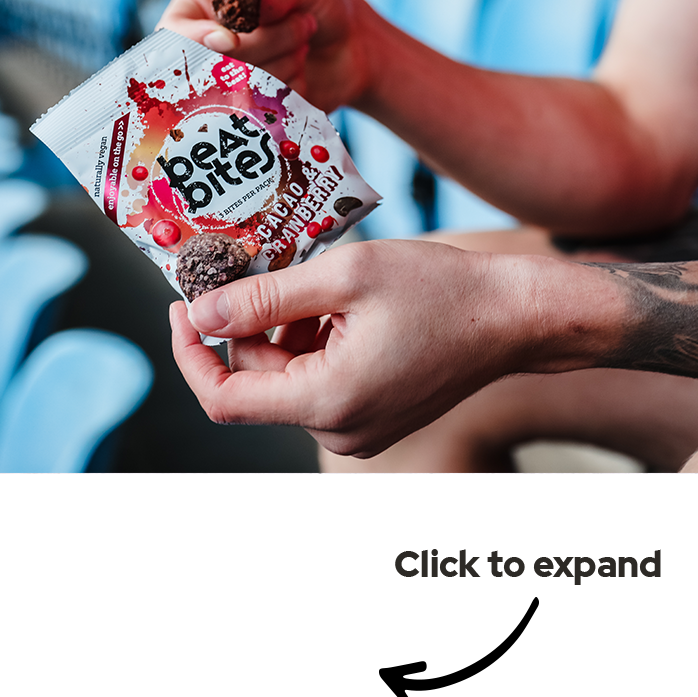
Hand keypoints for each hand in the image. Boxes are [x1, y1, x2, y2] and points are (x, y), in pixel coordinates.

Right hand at [157, 0, 374, 111]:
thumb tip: (245, 14)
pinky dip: (289, 90)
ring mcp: (226, 86)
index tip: (230, 42)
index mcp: (198, 11)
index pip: (175, 36)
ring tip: (303, 47)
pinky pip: (261, 111)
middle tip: (304, 26)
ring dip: (284, 66)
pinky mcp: (252, 112)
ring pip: (238, 90)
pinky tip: (302, 73)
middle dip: (265, 46)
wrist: (352, 47)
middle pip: (212, 65)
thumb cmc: (318, 4)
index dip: (197, 44)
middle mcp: (204, 51)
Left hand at [169, 240, 541, 457]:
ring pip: (285, 379)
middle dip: (247, 326)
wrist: (514, 316)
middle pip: (256, 382)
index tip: (184, 305)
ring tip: (313, 283)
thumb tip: (200, 313)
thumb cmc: (442, 290)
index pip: (223, 398)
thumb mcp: (344, 276)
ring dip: (282, 330)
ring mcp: (358, 428)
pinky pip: (316, 382)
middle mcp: (339, 430)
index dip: (190, 353)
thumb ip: (263, 298)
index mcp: (328, 402)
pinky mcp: (372, 415)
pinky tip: (335, 307)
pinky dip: (310, 343)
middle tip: (256, 266)